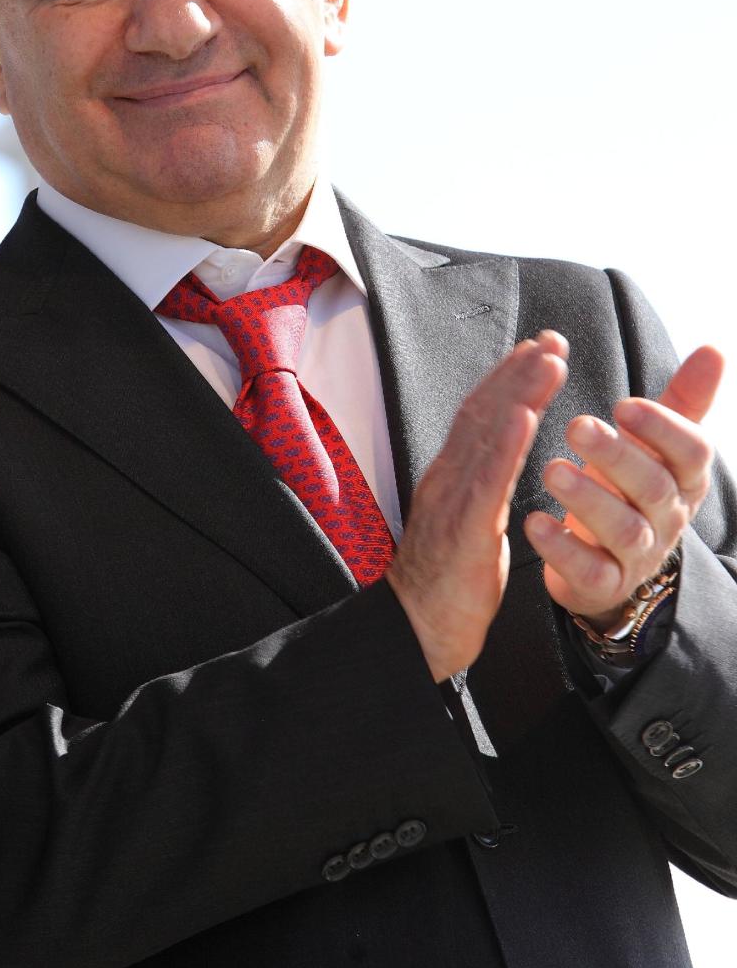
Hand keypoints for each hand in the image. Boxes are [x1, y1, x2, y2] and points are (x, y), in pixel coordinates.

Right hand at [386, 331, 567, 681]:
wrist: (416, 629)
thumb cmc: (445, 583)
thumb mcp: (469, 522)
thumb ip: (480, 486)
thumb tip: (500, 459)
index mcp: (451, 476)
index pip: (479, 415)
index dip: (507, 378)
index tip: (537, 349)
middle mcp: (448, 477)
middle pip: (483, 412)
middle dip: (518, 371)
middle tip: (552, 338)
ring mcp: (454, 500)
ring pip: (487, 436)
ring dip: (519, 393)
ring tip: (547, 361)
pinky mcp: (464, 529)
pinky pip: (488, 481)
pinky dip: (507, 445)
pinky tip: (527, 418)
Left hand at [524, 346, 724, 629]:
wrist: (611, 564)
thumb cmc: (630, 489)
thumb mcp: (658, 447)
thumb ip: (682, 401)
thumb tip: (715, 348)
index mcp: (683, 480)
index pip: (692, 454)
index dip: (663, 429)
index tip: (623, 404)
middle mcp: (667, 519)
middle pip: (653, 487)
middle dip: (617, 456)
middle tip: (576, 424)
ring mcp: (636, 556)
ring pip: (622, 530)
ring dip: (587, 499)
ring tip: (551, 469)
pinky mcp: (602, 585)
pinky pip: (588, 571)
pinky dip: (561, 549)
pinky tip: (534, 522)